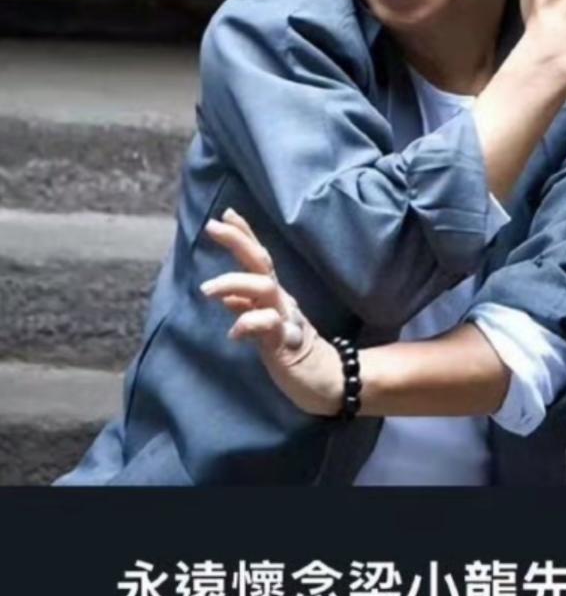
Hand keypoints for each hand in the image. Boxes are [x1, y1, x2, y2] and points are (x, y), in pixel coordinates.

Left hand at [201, 209, 342, 416]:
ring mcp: (285, 319)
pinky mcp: (288, 343)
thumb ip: (249, 310)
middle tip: (212, 226)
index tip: (225, 214)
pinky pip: (269, 327)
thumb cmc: (294, 352)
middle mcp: (281, 300)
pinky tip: (234, 332)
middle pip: (261, 263)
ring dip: (235, 283)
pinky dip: (250, 323)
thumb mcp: (268, 328)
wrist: (329, 380)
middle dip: (238, 241)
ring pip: (263, 289)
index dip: (244, 235)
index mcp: (275, 296)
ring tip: (207, 289)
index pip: (259, 258)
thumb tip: (226, 298)